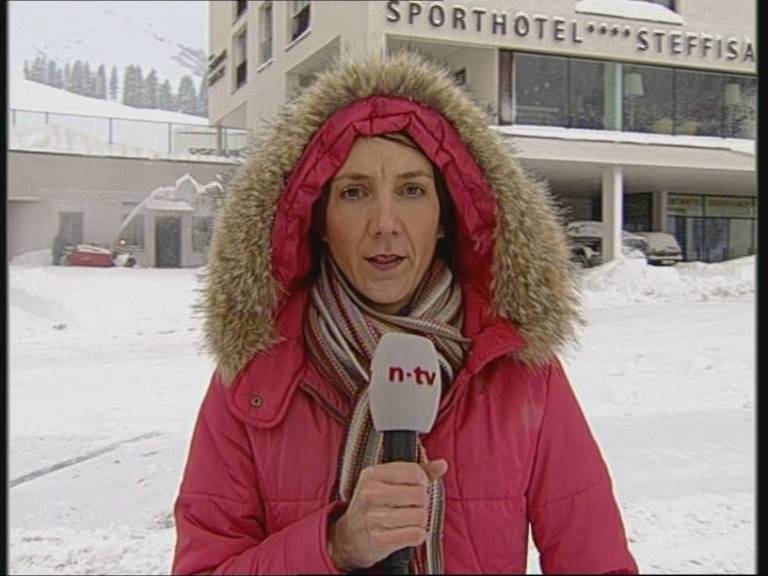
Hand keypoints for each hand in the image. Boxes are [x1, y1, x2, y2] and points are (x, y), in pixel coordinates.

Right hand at [328, 459, 447, 570]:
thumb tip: (441, 464)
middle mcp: (370, 494)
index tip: (416, 486)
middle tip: (411, 506)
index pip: (414, 472)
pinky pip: (415, 535)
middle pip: (420, 495)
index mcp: (372, 474)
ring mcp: (373, 517)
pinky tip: (407, 532)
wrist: (349, 537)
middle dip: (421, 503)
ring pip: (420, 516)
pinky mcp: (379, 540)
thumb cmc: (372, 506)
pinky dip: (417, 536)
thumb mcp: (387, 481)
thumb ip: (416, 472)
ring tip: (407, 520)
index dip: (422, 481)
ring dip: (419, 521)